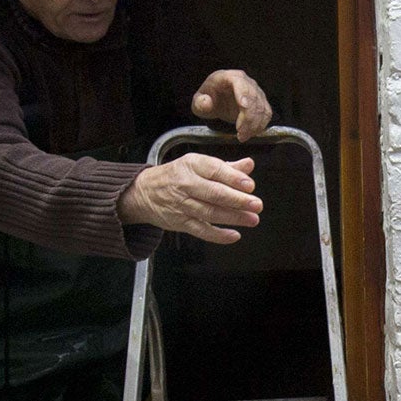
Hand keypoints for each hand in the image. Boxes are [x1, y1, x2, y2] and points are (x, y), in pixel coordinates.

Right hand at [118, 152, 261, 243]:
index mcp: (192, 165)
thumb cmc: (176, 176)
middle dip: (237, 200)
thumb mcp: (197, 165)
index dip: (233, 178)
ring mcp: (182, 205)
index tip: (250, 185)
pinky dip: (218, 235)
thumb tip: (249, 165)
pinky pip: (201, 230)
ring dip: (233, 217)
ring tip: (252, 219)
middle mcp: (185, 184)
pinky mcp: (180, 222)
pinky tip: (233, 235)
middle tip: (256, 204)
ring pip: (209, 212)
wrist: (144, 192)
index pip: (215, 170)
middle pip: (214, 193)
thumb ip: (226, 167)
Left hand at [192, 70, 271, 139]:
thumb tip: (207, 102)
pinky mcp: (261, 102)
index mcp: (228, 77)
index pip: (239, 82)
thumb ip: (200, 103)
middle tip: (240, 133)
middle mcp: (245, 81)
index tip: (243, 107)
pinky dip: (260, 125)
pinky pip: (266, 114)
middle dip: (248, 117)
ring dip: (254, 124)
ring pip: (261, 107)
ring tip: (242, 136)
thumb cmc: (209, 99)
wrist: (218, 101)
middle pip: (253, 97)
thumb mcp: (198, 102)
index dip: (243, 93)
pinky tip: (251, 133)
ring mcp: (255, 91)